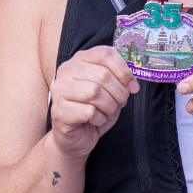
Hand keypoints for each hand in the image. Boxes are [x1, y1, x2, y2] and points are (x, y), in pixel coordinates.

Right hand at [48, 46, 138, 161]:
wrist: (75, 138)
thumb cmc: (93, 111)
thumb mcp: (109, 91)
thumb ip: (118, 79)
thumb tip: (132, 82)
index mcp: (80, 59)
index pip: (105, 54)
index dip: (124, 70)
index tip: (133, 86)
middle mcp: (67, 70)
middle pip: (102, 74)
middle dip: (119, 92)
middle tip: (121, 103)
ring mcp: (60, 90)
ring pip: (95, 92)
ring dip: (110, 106)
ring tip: (109, 112)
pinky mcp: (59, 110)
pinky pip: (89, 111)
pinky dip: (100, 118)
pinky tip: (97, 120)